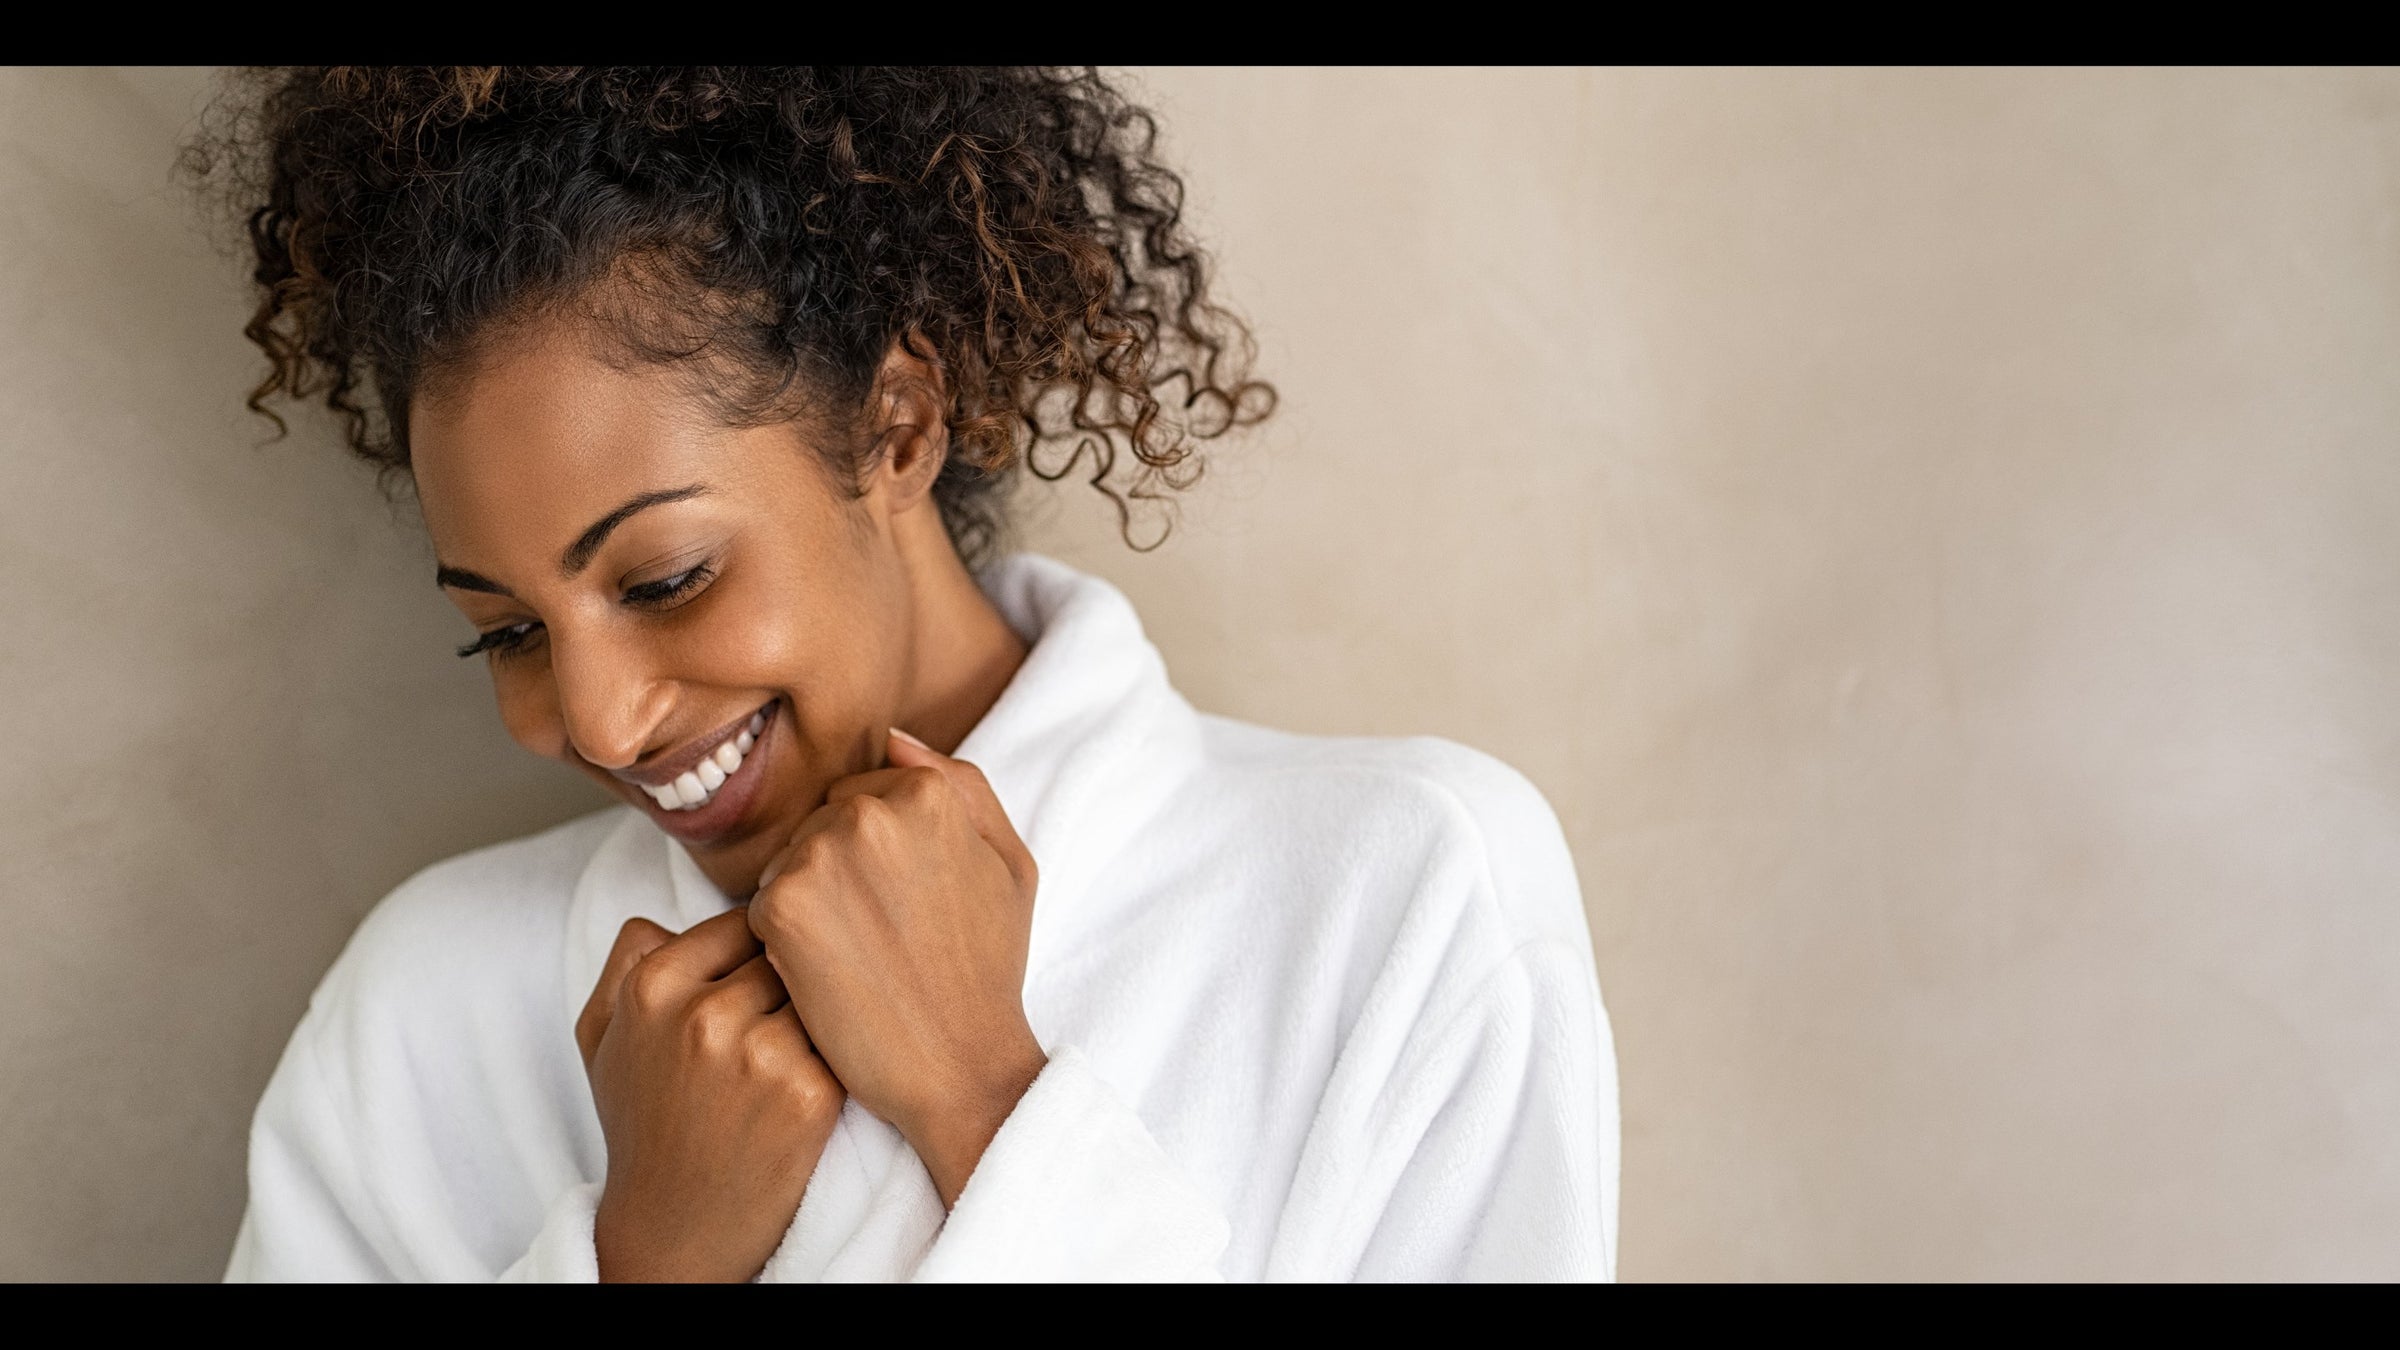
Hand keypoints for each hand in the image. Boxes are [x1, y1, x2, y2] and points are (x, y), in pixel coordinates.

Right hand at [576, 908, 844, 1281]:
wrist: (676, 1230)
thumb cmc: (645, 1126)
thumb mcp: (603, 1039)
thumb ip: (624, 963)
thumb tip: (663, 913)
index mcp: (652, 986)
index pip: (745, 920)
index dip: (768, 951)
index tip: (772, 981)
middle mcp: (702, 1013)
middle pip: (791, 952)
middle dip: (801, 979)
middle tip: (798, 1014)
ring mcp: (758, 1053)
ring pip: (825, 990)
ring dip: (829, 1012)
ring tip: (817, 1045)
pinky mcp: (809, 1094)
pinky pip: (848, 1039)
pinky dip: (849, 1052)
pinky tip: (832, 1077)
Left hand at [747, 728, 1044, 1208]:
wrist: (960, 1066)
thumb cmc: (987, 970)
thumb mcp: (1011, 864)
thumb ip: (961, 786)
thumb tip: (894, 739)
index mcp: (930, 792)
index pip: (862, 794)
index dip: (875, 855)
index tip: (902, 905)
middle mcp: (872, 811)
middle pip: (819, 822)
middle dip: (837, 870)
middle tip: (880, 936)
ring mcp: (823, 855)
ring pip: (788, 860)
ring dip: (809, 903)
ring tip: (857, 957)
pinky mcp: (784, 906)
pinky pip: (761, 904)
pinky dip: (784, 941)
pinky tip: (827, 976)